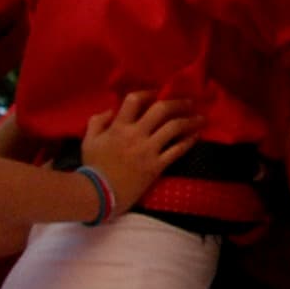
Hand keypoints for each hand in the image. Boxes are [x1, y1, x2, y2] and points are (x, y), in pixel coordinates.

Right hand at [79, 91, 200, 214]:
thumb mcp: (89, 140)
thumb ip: (98, 121)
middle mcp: (136, 135)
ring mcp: (148, 151)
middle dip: (177, 103)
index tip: (157, 93)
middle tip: (189, 102)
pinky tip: (196, 136)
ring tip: (200, 118)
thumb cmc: (94, 167)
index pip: (135, 100)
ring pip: (174, 128)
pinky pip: (177, 150)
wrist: (100, 195)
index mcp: (119, 127)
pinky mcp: (156, 166)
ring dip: (189, 121)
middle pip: (161, 110)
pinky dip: (189, 141)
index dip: (147, 93)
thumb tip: (112, 110)